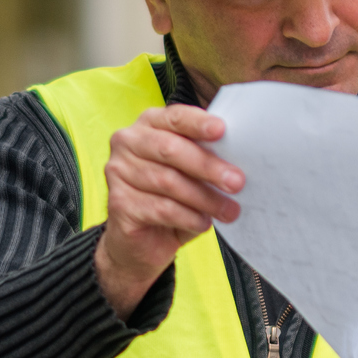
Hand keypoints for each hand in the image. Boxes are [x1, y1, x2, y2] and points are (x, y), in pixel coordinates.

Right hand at [94, 105, 243, 319]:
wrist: (142, 240)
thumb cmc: (173, 197)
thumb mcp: (191, 173)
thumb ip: (206, 157)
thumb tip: (240, 158)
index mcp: (149, 124)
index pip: (174, 117)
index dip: (197, 123)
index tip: (222, 130)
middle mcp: (128, 142)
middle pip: (170, 149)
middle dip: (208, 166)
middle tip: (237, 182)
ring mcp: (118, 172)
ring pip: (168, 181)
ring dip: (205, 198)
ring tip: (229, 211)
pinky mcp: (118, 202)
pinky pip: (160, 208)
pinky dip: (188, 216)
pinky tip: (204, 223)